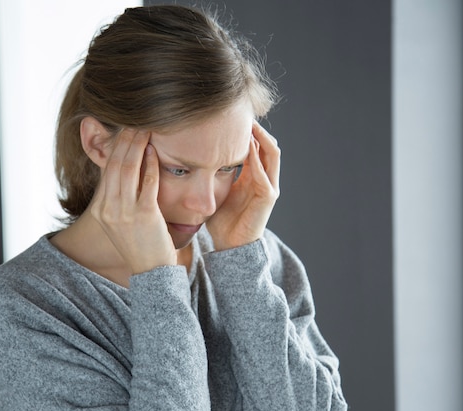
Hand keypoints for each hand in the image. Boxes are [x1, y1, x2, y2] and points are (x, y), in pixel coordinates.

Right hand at [88, 129, 176, 273]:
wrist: (151, 271)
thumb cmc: (141, 244)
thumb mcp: (122, 221)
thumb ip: (121, 198)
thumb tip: (128, 172)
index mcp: (102, 209)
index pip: (107, 171)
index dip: (115, 148)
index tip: (124, 131)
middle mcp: (109, 209)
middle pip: (116, 165)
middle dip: (125, 140)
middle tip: (135, 122)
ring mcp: (125, 212)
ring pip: (129, 169)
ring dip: (137, 146)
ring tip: (145, 130)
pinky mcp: (145, 214)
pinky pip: (147, 182)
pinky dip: (151, 164)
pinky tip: (155, 151)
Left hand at [206, 121, 280, 249]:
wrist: (229, 246)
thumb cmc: (221, 221)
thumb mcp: (215, 190)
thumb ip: (211, 173)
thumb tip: (190, 154)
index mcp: (253, 176)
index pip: (256, 145)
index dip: (247, 130)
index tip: (232, 115)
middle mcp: (265, 178)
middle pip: (267, 144)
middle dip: (257, 127)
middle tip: (242, 112)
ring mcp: (269, 187)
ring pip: (272, 153)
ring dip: (261, 136)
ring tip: (248, 123)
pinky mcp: (268, 197)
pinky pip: (265, 172)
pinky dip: (257, 157)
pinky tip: (246, 145)